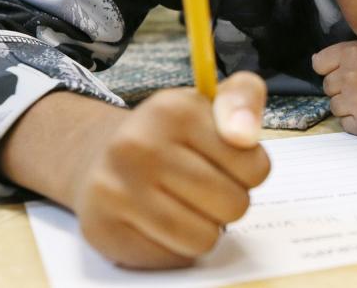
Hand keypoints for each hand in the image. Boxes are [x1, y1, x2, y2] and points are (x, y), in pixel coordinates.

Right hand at [70, 72, 270, 268]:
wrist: (102, 156)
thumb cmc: (172, 133)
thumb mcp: (212, 101)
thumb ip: (244, 99)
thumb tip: (245, 135)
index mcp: (174, 110)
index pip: (254, 167)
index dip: (250, 170)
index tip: (229, 160)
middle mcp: (138, 146)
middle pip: (233, 206)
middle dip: (230, 200)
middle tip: (206, 184)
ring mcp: (117, 190)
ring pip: (203, 238)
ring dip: (205, 227)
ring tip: (186, 203)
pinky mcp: (104, 230)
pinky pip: (172, 257)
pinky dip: (175, 246)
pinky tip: (160, 220)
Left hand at [313, 41, 356, 137]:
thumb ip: (349, 54)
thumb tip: (317, 61)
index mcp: (352, 53)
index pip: (319, 63)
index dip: (330, 69)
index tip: (346, 72)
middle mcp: (349, 75)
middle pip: (327, 86)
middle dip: (342, 88)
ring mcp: (353, 100)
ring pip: (334, 106)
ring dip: (348, 106)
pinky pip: (344, 123)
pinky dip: (356, 121)